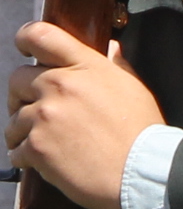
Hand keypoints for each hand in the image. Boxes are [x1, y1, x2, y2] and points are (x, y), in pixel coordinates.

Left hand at [7, 24, 161, 208]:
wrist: (141, 172)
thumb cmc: (142, 132)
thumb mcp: (135, 89)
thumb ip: (116, 66)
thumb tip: (112, 48)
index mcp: (85, 67)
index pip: (40, 36)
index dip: (25, 39)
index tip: (24, 49)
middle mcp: (59, 86)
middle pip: (17, 78)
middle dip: (23, 95)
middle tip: (39, 111)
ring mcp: (45, 116)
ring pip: (14, 118)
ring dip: (24, 131)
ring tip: (47, 143)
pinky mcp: (36, 146)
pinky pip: (16, 149)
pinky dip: (27, 157)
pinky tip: (47, 161)